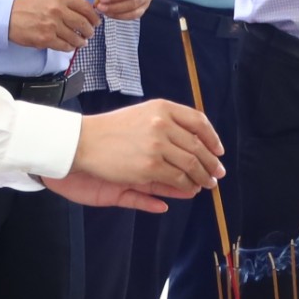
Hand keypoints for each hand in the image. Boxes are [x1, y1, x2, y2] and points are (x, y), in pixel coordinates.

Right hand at [9, 0, 98, 51]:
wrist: (7, 13)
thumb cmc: (26, 3)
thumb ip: (66, 0)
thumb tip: (84, 10)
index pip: (86, 7)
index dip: (94, 17)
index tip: (96, 21)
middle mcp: (58, 10)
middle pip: (83, 23)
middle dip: (90, 30)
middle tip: (90, 33)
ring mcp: (52, 25)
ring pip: (76, 37)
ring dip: (81, 41)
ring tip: (82, 42)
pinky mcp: (45, 38)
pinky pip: (64, 46)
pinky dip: (70, 47)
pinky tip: (70, 46)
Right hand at [48, 99, 223, 209]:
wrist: (80, 142)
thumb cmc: (108, 131)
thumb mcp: (141, 116)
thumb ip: (168, 125)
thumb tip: (193, 139)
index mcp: (162, 108)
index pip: (198, 121)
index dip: (212, 138)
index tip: (218, 150)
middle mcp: (161, 124)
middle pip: (197, 146)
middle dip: (211, 163)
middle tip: (217, 173)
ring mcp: (156, 146)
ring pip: (190, 165)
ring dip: (201, 177)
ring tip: (205, 184)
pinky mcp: (148, 167)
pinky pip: (175, 179)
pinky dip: (185, 187)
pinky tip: (188, 190)